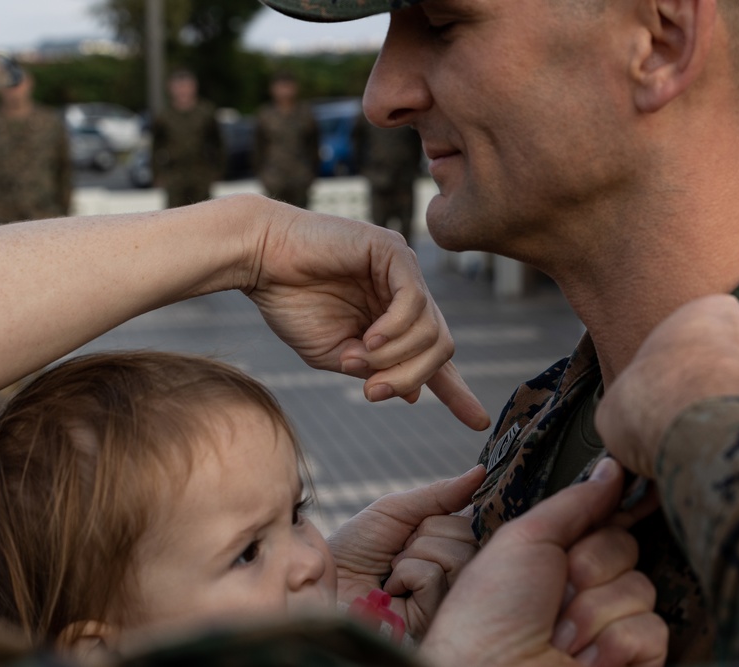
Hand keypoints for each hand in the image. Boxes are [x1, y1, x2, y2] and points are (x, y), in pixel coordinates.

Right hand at [248, 204, 489, 429]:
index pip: (435, 356)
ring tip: (357, 358)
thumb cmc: (291, 303)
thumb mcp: (335, 355)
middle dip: (413, 377)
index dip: (457, 391)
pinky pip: (415, 301)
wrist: (259, 260)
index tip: (478, 422)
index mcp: (394, 321)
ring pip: (431, 330)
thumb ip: (375, 370)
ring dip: (396, 356)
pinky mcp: (393, 251)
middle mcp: (407, 295)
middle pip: (441, 349)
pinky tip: (369, 337)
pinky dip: (396, 328)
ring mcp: (404, 271)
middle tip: (375, 392)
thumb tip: (413, 396)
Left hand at [327, 466, 485, 637]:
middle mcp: (456, 570)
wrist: (324, 578)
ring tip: (394, 568)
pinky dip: (406, 574)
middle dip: (425, 532)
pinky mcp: (434, 618)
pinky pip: (434, 577)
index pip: (476, 518)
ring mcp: (447, 596)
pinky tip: (392, 589)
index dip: (452, 512)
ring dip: (414, 554)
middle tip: (400, 547)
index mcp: (450, 542)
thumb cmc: (357, 546)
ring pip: (456, 556)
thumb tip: (481, 471)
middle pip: (468, 535)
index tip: (422, 522)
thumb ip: (441, 494)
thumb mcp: (397, 510)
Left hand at [421, 459, 666, 666]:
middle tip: (555, 593)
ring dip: (594, 612)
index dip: (617, 510)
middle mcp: (587, 589)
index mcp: (559, 557)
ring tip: (559, 636)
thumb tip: (612, 469)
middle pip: (626, 548)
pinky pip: (653, 630)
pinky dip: (614, 643)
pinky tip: (583, 660)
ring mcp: (611, 626)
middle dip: (589, 567)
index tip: (634, 492)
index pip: (607, 521)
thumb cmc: (488, 614)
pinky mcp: (634, 660)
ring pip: (641, 589)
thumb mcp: (524, 539)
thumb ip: (574, 503)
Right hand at [595, 294, 738, 477]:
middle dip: (731, 399)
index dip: (683, 376)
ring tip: (734, 464)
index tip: (669, 407)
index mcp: (712, 315)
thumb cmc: (655, 410)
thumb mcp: (616, 405)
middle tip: (703, 437)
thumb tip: (633, 431)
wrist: (714, 443)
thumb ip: (633, 406)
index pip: (702, 337)